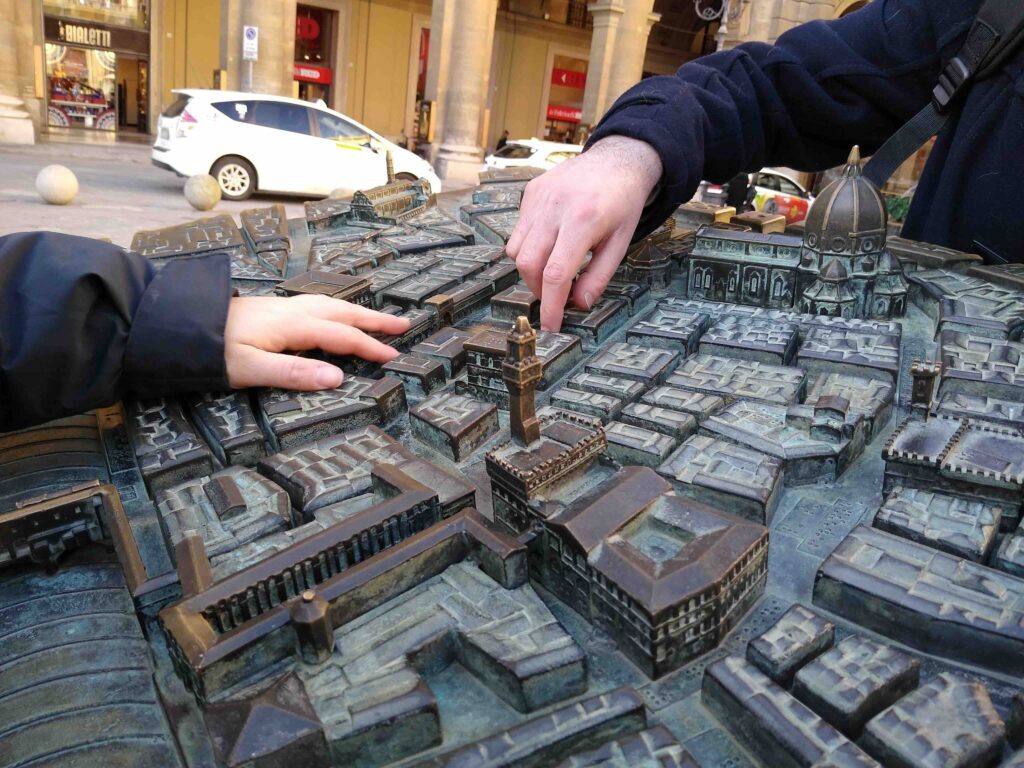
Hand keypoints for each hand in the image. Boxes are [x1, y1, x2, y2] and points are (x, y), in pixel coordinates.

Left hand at [224, 295, 409, 389]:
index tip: (393, 356)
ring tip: (376, 318)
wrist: (175, 325)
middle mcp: (291, 312)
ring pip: (329, 306)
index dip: (369, 346)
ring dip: (356, 312)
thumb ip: (294, 373)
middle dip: (374, 320)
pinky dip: (336, 309)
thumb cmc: (210, 350)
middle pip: (342, 313)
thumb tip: (338, 378)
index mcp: (293, 326)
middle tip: (403, 324)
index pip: (342, 336)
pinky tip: (332, 314)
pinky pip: (316, 305)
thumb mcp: (250, 369)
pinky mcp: (270, 310)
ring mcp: (280, 308)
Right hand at [506, 136, 661, 330]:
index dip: (551, 305)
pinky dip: (528, 247)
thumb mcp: (621, 242)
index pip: (556, 273)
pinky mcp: (530, 192)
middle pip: (529, 265)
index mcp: (583, 220)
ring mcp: (538, 198)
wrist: (618, 158)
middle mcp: (555, 207)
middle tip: (555, 297)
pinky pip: (518, 231)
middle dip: (538, 290)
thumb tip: (578, 304)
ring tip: (552, 270)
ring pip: (517, 250)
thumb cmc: (623, 202)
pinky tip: (549, 244)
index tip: (551, 325)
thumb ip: (599, 276)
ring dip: (530, 270)